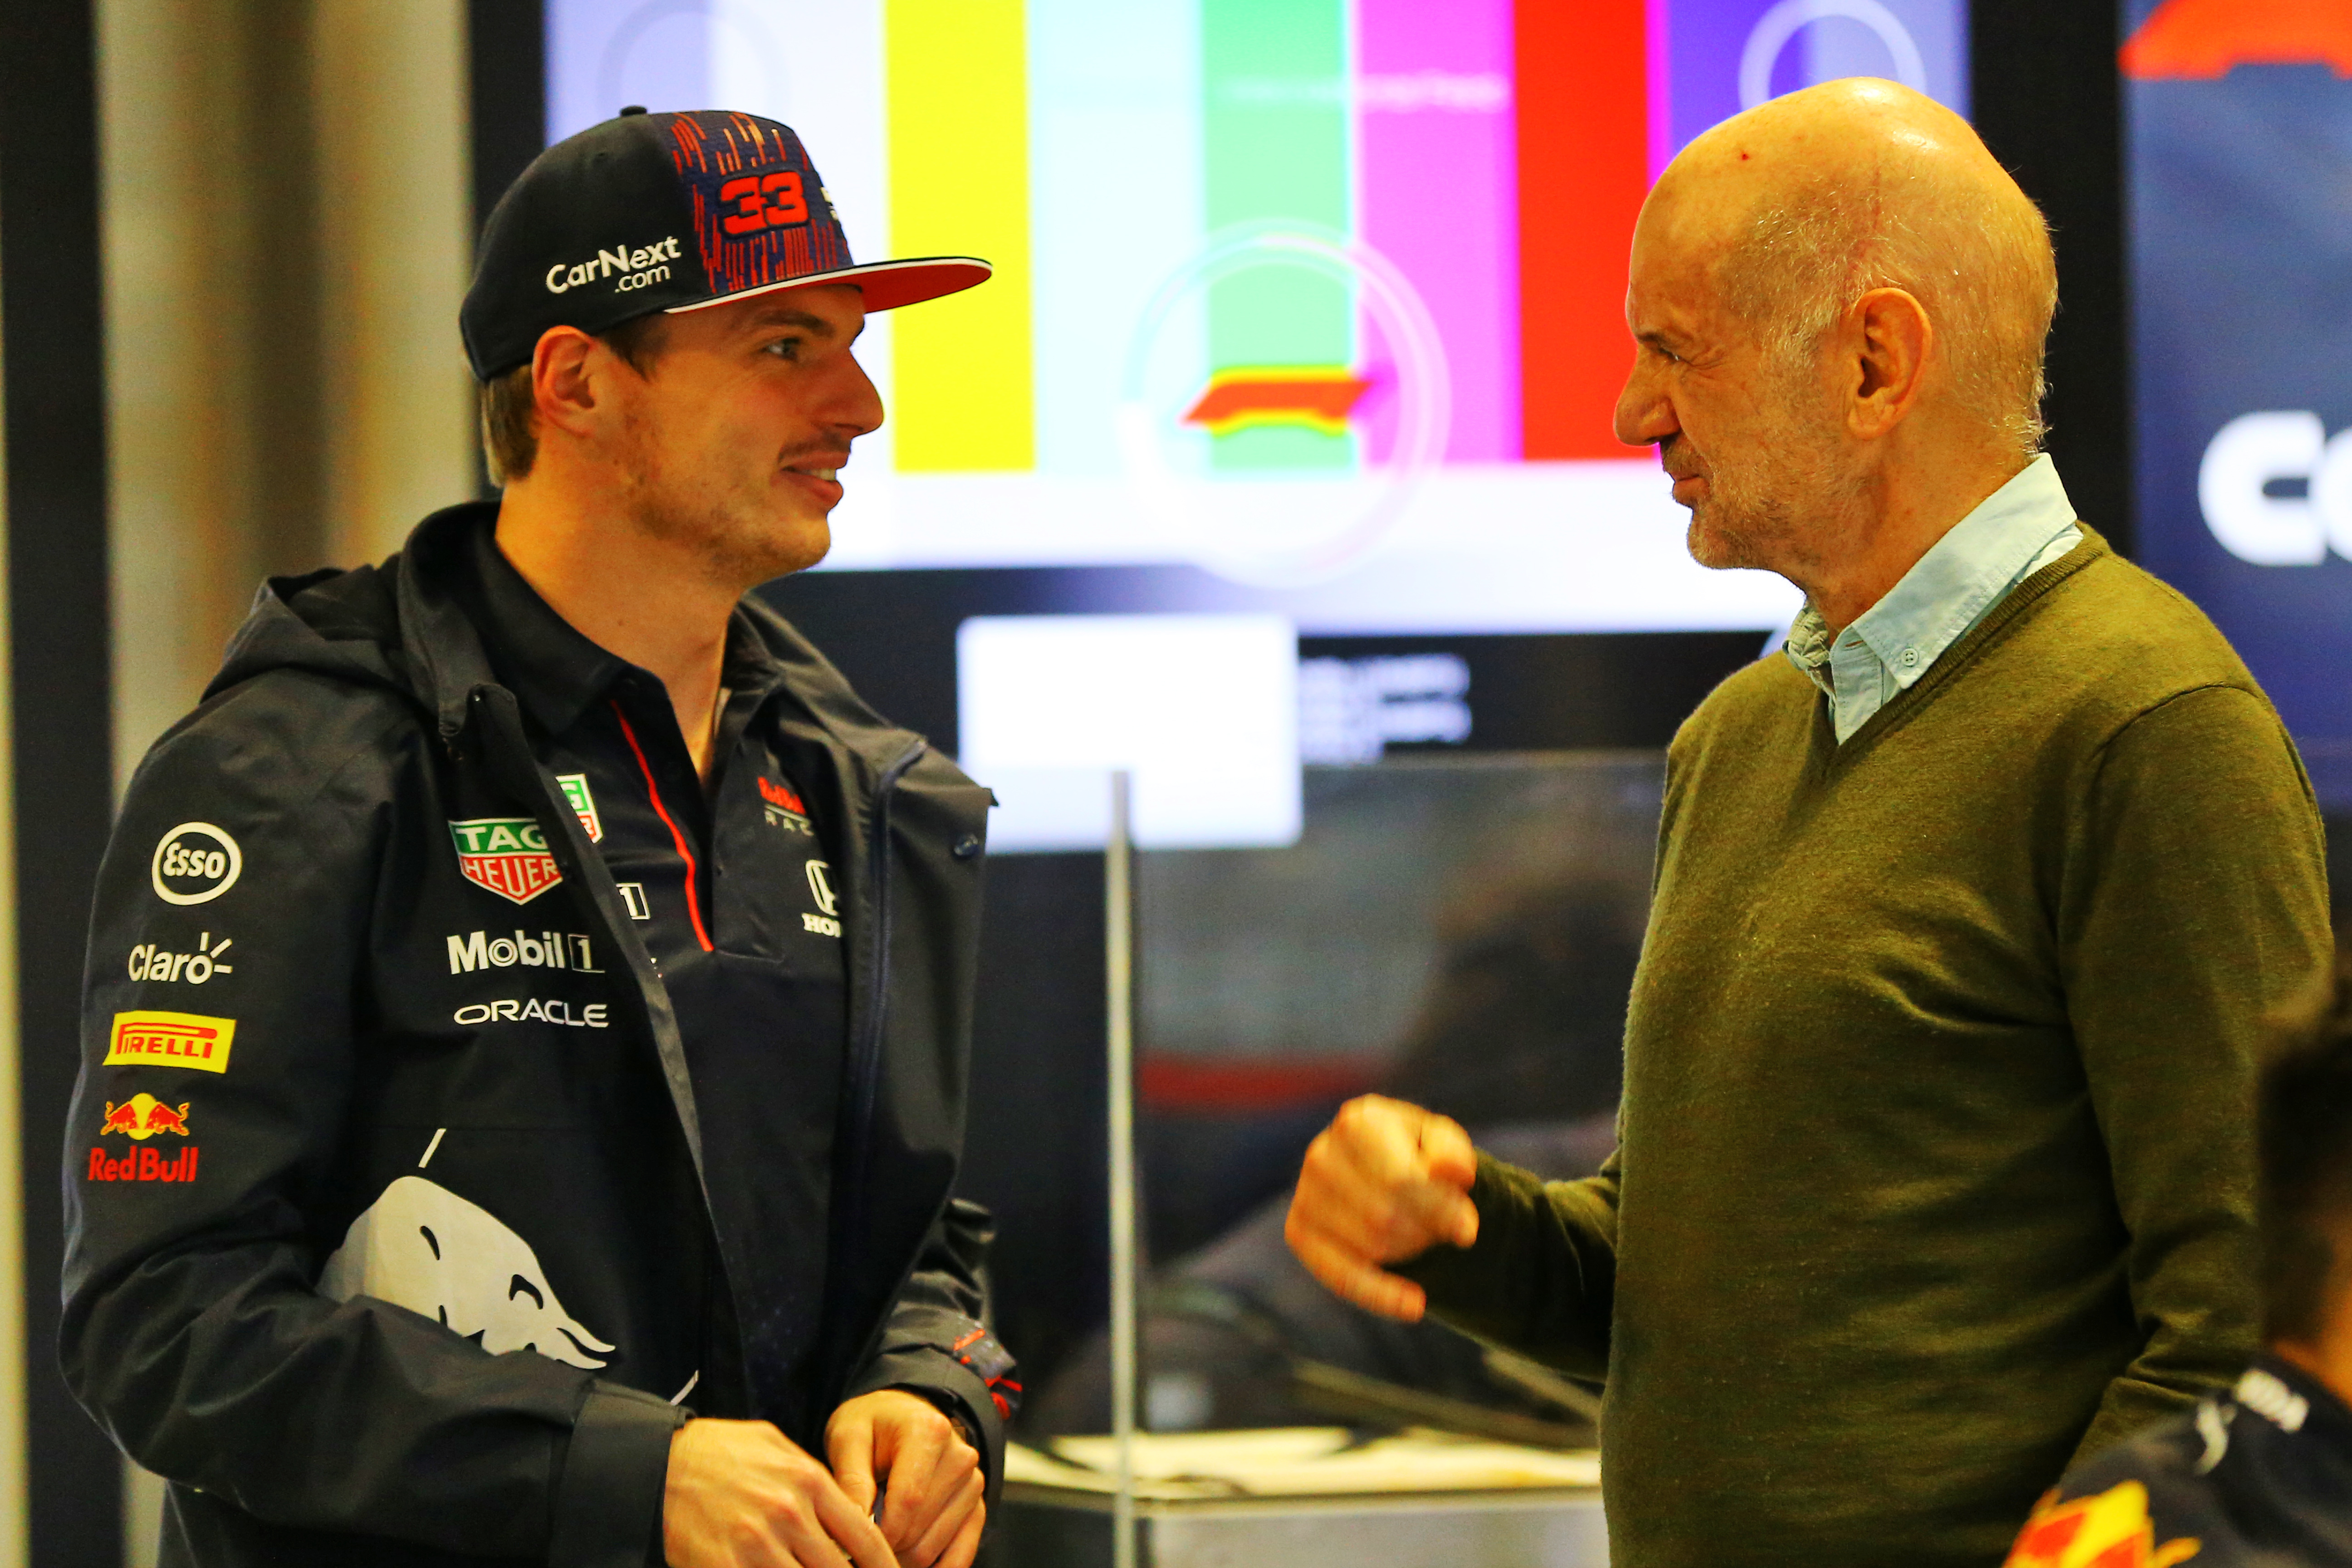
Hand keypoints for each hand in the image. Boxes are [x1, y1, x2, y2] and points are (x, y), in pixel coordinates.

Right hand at [662, 1417, 893, 1567]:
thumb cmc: (722, 1452)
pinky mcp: (726, 1567)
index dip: (884, 1566)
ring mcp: (756, 1545)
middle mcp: (788, 1515)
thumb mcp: (776, 1447)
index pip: (864, 1537)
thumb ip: (817, 1479)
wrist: (660, 1463)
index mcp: (807, 1482)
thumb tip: (852, 1511)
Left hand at [827, 1390, 984, 1567]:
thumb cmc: (872, 1425)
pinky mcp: (977, 1507)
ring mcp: (974, 1484)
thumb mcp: (848, 1439)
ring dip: (901, 1558)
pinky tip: (904, 1563)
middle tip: (859, 1541)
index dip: (878, 1531)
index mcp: (930, 1432)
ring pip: (933, 1548)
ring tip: (878, 1541)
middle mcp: (961, 1457)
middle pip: (919, 1529)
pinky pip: (960, 1555)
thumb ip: (850, 1481)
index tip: (851, 1540)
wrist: (901, 1416)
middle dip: (884, 1545)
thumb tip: (853, 1527)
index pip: (908, 1500)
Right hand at [1285, 1094, 1478, 1321]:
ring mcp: (1304, 1194)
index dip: (1440, 1211)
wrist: (1380, 1165)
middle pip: (1385, 1217)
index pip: (1401, 1180)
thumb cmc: (1417, 1153)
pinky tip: (1415, 1305)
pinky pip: (1340, 1277)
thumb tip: (1450, 1172)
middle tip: (1444, 1231)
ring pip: (1368, 1247)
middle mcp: (1321, 1154)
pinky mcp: (1298, 1232)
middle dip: (1426, 1233)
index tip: (1468, 1230)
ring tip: (1421, 1237)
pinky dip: (1380, 1295)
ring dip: (1410, 1253)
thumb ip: (1451, 1153)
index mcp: (1357, 1122)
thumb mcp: (1442, 1143)